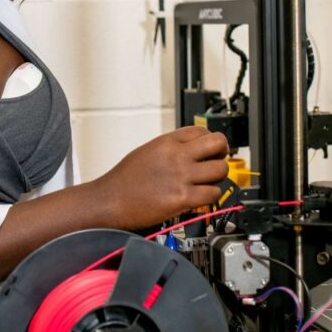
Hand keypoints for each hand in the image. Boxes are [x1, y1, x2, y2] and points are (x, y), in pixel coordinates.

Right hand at [93, 126, 229, 230]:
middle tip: (217, 161)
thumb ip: (170, 149)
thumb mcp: (147, 152)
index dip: (210, 140)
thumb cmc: (123, 180)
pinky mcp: (182, 198)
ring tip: (208, 182)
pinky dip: (211, 197)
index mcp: (167, 142)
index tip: (211, 149)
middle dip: (222, 153)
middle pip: (218, 144)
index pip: (202, 131)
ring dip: (218, 177)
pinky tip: (201, 197)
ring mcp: (181, 176)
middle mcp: (177, 156)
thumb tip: (188, 151)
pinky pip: (213, 194)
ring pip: (220, 170)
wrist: (110, 200)